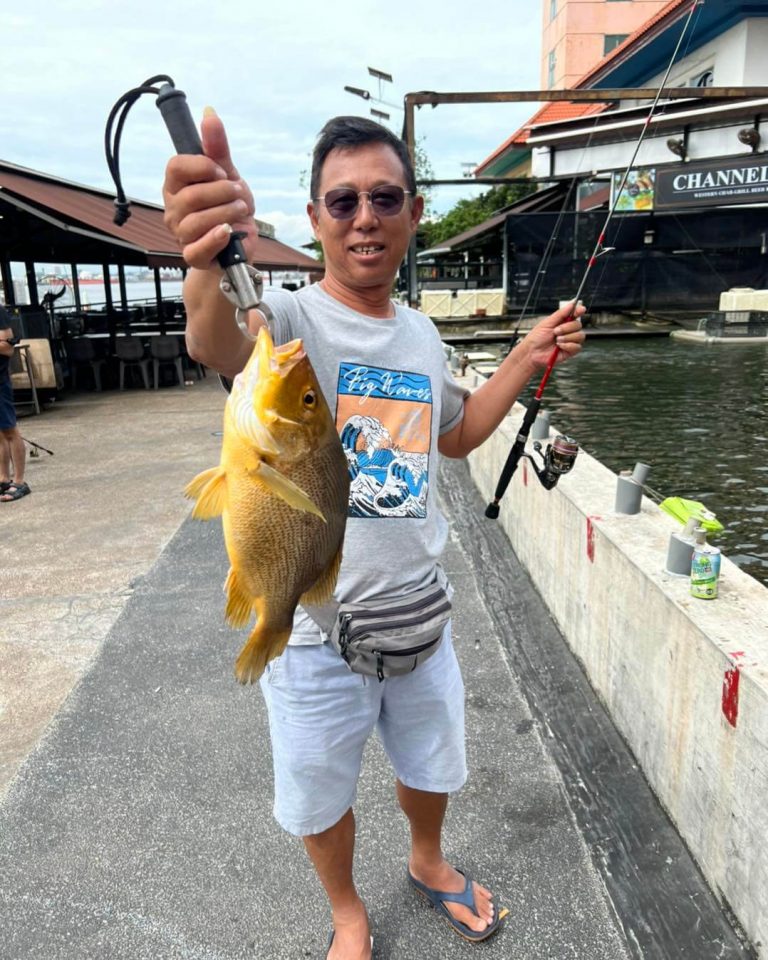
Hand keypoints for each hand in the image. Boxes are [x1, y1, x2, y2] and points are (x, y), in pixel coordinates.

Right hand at [162, 108, 257, 270]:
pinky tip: (229, 231)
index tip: (221, 171)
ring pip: (196, 221)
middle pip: (191, 196)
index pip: (175, 167)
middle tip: (239, 194)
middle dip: (223, 192)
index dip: (201, 166)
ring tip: (240, 210)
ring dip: (226, 213)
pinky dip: (215, 239)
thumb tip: (209, 113)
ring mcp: (181, 234)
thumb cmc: (229, 207)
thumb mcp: (227, 174)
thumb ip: (217, 148)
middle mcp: (174, 208)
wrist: (240, 244)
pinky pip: (197, 249)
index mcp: (177, 184)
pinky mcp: (193, 255)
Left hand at [520, 301, 585, 368]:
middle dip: (567, 328)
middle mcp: (568, 331)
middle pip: (578, 325)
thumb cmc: (536, 338)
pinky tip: (559, 346)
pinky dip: (568, 345)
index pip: (575, 314)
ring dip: (567, 337)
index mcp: (562, 322)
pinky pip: (577, 346)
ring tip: (556, 340)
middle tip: (556, 331)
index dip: (579, 311)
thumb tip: (572, 304)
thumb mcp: (547, 323)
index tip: (580, 310)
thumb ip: (560, 313)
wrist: (532, 352)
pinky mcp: (570, 351)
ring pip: (580, 335)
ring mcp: (570, 341)